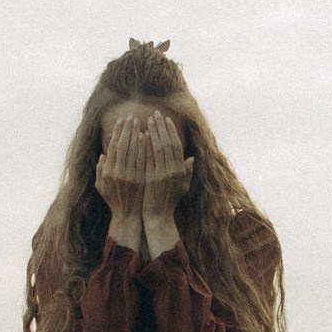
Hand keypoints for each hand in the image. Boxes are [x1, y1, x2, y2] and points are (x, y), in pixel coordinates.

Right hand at [95, 113, 146, 249]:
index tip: (123, 120)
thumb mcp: (101, 187)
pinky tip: (147, 137)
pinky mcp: (141, 180)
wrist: (128, 217)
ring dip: (137, 135)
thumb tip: (103, 155)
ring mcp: (131, 177)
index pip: (114, 146)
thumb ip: (100, 170)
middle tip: (132, 116)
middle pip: (124, 145)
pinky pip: (143, 160)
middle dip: (128, 130)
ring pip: (134, 151)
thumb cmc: (114, 201)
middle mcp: (118, 173)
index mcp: (108, 172)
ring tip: (141, 122)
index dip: (119, 132)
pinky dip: (145, 148)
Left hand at [141, 111, 193, 257]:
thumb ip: (186, 172)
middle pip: (168, 143)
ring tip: (147, 120)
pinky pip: (148, 158)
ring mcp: (162, 175)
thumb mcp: (182, 187)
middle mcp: (173, 171)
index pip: (176, 145)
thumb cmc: (169, 203)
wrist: (158, 218)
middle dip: (161, 127)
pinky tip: (141, 135)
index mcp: (181, 171)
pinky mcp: (151, 179)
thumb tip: (191, 158)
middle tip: (155, 114)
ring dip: (153, 132)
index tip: (165, 119)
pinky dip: (145, 146)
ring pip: (158, 148)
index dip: (171, 131)